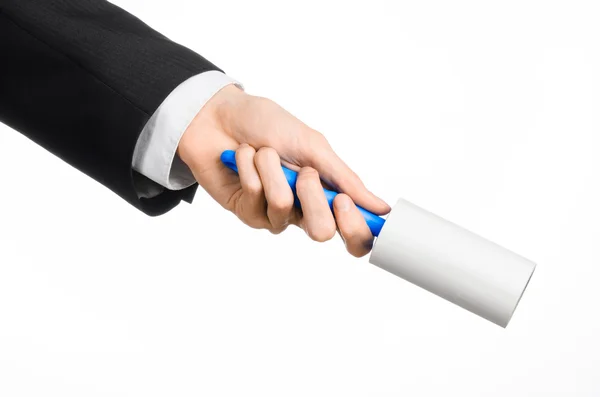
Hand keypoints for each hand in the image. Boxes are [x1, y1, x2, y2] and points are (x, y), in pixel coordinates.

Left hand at [178, 85, 389, 256]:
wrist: (221, 114)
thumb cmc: (267, 125)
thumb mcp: (313, 146)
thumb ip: (345, 179)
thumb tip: (380, 208)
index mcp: (327, 195)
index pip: (352, 234)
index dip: (355, 229)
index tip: (345, 203)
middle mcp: (303, 211)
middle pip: (321, 232)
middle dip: (311, 194)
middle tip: (302, 170)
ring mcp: (273, 214)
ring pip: (283, 206)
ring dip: (273, 168)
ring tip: (264, 152)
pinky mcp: (246, 212)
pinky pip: (255, 195)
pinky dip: (251, 166)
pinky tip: (244, 157)